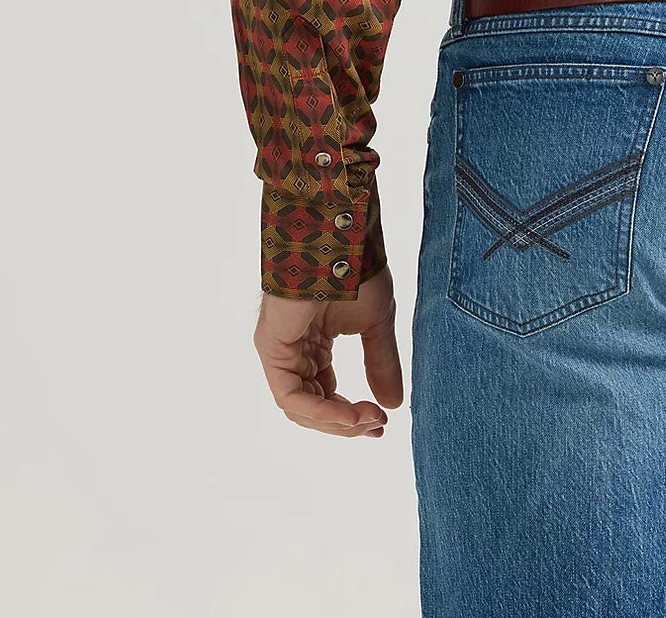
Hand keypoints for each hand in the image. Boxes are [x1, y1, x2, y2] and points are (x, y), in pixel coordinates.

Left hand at [254, 265, 403, 435]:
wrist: (342, 240)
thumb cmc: (357, 271)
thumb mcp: (377, 323)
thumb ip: (381, 363)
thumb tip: (392, 405)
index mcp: (315, 344)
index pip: (327, 394)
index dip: (352, 415)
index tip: (381, 423)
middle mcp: (296, 351)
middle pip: (314, 406)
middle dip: (347, 422)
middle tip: (377, 425)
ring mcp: (281, 351)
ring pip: (300, 407)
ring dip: (337, 421)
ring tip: (368, 420)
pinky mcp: (272, 349)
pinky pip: (291, 395)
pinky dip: (321, 412)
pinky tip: (350, 415)